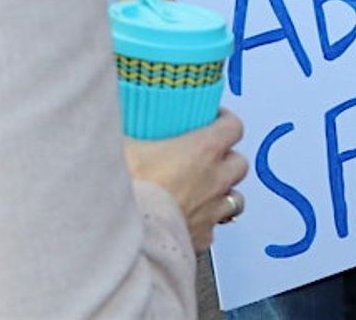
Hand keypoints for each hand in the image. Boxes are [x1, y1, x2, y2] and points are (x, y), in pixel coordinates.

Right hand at [124, 110, 247, 250]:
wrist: (124, 236)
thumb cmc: (128, 189)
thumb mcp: (123, 144)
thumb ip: (129, 128)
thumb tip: (116, 117)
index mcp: (203, 149)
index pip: (233, 127)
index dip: (224, 121)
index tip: (212, 119)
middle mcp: (215, 180)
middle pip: (239, 162)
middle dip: (227, 158)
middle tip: (206, 156)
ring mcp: (211, 212)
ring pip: (235, 199)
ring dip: (223, 192)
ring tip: (204, 190)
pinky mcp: (201, 238)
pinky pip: (212, 228)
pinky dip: (205, 223)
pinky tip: (188, 218)